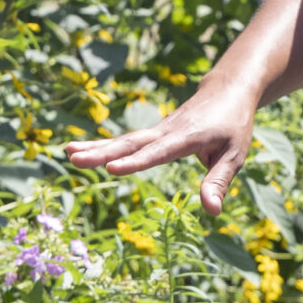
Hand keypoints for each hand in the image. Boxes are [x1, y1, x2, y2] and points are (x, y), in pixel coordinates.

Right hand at [62, 80, 257, 213]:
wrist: (228, 90)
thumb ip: (219, 181)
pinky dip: (104, 144)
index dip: (136, 161)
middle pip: (132, 143)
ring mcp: (158, 130)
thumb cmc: (234, 125)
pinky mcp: (154, 132)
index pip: (158, 152)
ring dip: (96, 147)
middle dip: (102, 151)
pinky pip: (127, 140)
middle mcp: (167, 131)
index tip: (112, 168)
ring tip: (68, 153)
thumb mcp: (235, 155)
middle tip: (74, 158)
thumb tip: (211, 212)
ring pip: (125, 140)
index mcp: (187, 136)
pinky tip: (81, 150)